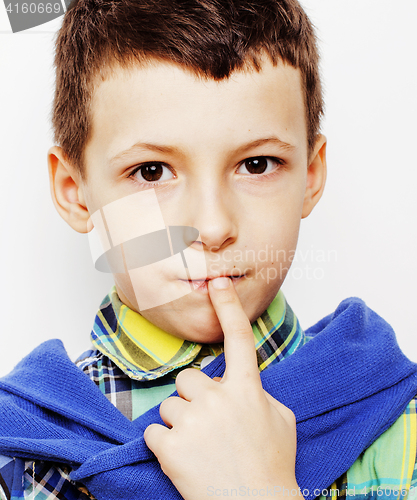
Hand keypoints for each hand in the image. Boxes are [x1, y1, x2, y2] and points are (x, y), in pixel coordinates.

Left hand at [144, 277, 300, 499]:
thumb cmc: (272, 466)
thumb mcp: (281, 421)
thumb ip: (260, 394)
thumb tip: (243, 385)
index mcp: (249, 389)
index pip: (239, 338)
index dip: (228, 306)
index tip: (216, 282)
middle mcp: (219, 398)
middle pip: (189, 378)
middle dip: (194, 397)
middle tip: (207, 423)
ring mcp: (193, 420)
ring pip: (169, 404)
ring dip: (180, 422)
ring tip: (200, 447)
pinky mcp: (170, 445)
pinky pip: (154, 430)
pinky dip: (164, 443)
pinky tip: (185, 458)